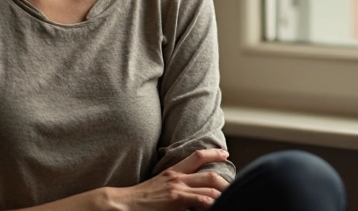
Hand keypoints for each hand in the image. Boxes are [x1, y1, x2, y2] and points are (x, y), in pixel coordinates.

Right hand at [107, 148, 230, 210]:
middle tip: (236, 186)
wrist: (121, 204)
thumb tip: (186, 198)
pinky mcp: (176, 200)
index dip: (213, 153)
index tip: (226, 153)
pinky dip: (214, 203)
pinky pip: (202, 200)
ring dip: (224, 193)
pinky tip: (220, 205)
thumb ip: (172, 189)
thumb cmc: (137, 201)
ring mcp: (178, 188)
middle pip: (210, 174)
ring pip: (211, 186)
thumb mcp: (157, 189)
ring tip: (233, 197)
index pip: (196, 156)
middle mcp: (177, 177)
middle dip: (226, 180)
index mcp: (172, 173)